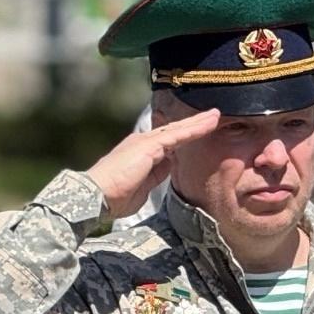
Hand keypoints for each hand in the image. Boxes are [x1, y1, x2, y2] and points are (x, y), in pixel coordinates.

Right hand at [84, 106, 222, 218]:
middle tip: (211, 117)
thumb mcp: (142, 189)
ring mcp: (146, 142)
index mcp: (140, 153)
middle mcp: (143, 142)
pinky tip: (209, 123)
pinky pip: (178, 135)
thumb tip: (168, 167)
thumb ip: (155, 177)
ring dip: (198, 122)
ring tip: (216, 116)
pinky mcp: (150, 145)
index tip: (197, 134)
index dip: (183, 137)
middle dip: (193, 125)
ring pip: (178, 129)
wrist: (97, 196)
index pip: (167, 142)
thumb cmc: (114, 197)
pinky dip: (195, 128)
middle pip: (174, 131)